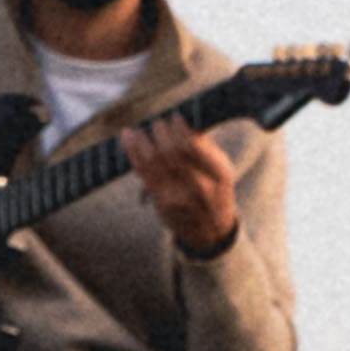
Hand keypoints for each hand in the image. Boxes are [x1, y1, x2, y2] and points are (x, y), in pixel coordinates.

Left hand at [125, 115, 240, 256]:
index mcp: (219, 175)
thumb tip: (183, 119)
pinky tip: (127, 136)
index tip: (175, 117)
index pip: (193, 146)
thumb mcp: (221, 170)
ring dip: (143, 140)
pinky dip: (132, 151)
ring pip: (154, 161)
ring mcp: (178, 197)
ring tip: (140, 131)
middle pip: (172, 152)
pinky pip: (142, 172)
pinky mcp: (160, 202)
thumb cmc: (216, 192)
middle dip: (161, 133)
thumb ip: (205, 146)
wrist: (210, 233)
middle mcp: (198, 188)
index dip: (180, 129)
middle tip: (159, 124)